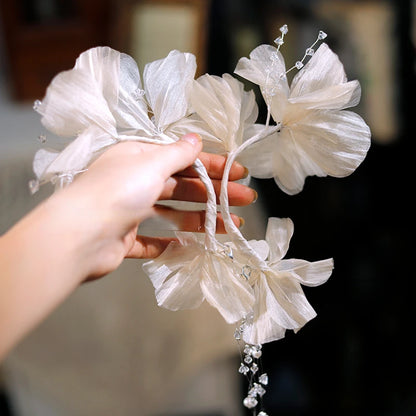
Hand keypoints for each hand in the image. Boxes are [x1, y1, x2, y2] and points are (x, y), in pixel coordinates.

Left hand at [64, 133, 256, 278]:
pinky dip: (172, 242)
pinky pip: (153, 240)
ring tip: (232, 225)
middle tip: (245, 200)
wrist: (78, 235)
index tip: (239, 173)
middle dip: (216, 192)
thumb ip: (177, 154)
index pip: (183, 159)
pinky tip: (193, 244)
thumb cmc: (117, 191)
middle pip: (183, 186)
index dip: (213, 164)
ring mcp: (129, 212)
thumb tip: (195, 138)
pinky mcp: (125, 239)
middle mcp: (134, 182)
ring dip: (202, 218)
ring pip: (173, 214)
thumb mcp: (151, 164)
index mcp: (139, 159)